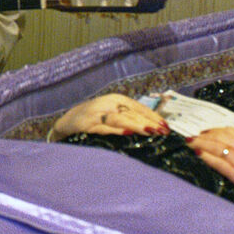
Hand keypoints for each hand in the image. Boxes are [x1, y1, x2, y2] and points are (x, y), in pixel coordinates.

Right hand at [48, 93, 169, 139]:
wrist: (67, 123)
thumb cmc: (95, 119)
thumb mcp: (113, 114)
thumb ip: (131, 117)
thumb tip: (155, 126)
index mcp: (116, 99)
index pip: (138, 107)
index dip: (153, 116)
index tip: (166, 126)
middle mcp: (107, 103)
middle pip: (132, 113)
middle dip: (148, 122)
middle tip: (163, 132)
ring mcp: (96, 114)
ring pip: (120, 119)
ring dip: (136, 125)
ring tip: (150, 131)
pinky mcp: (87, 125)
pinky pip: (104, 128)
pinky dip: (116, 131)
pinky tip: (127, 134)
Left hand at [186, 127, 233, 223]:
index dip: (219, 130)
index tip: (209, 130)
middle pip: (224, 138)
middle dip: (207, 135)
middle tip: (194, 135)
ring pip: (219, 148)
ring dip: (202, 144)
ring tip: (191, 142)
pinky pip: (221, 165)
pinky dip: (208, 158)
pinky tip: (198, 154)